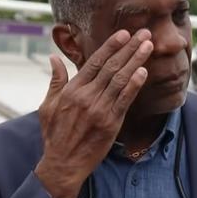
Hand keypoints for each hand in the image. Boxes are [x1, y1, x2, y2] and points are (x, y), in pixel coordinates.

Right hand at [35, 29, 152, 197]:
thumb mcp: (48, 106)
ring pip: (120, 80)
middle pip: (111, 66)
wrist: (63, 164)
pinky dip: (134, 85)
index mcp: (72, 90)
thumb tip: (53, 58)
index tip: (123, 33)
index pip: (95, 62)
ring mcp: (100, 110)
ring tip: (148, 46)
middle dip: (129, 48)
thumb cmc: (55, 135)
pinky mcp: (111, 123)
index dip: (111, 46)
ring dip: (136, 61)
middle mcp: (87, 97)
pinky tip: (144, 72)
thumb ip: (55, 81)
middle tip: (143, 33)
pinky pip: (125, 100)